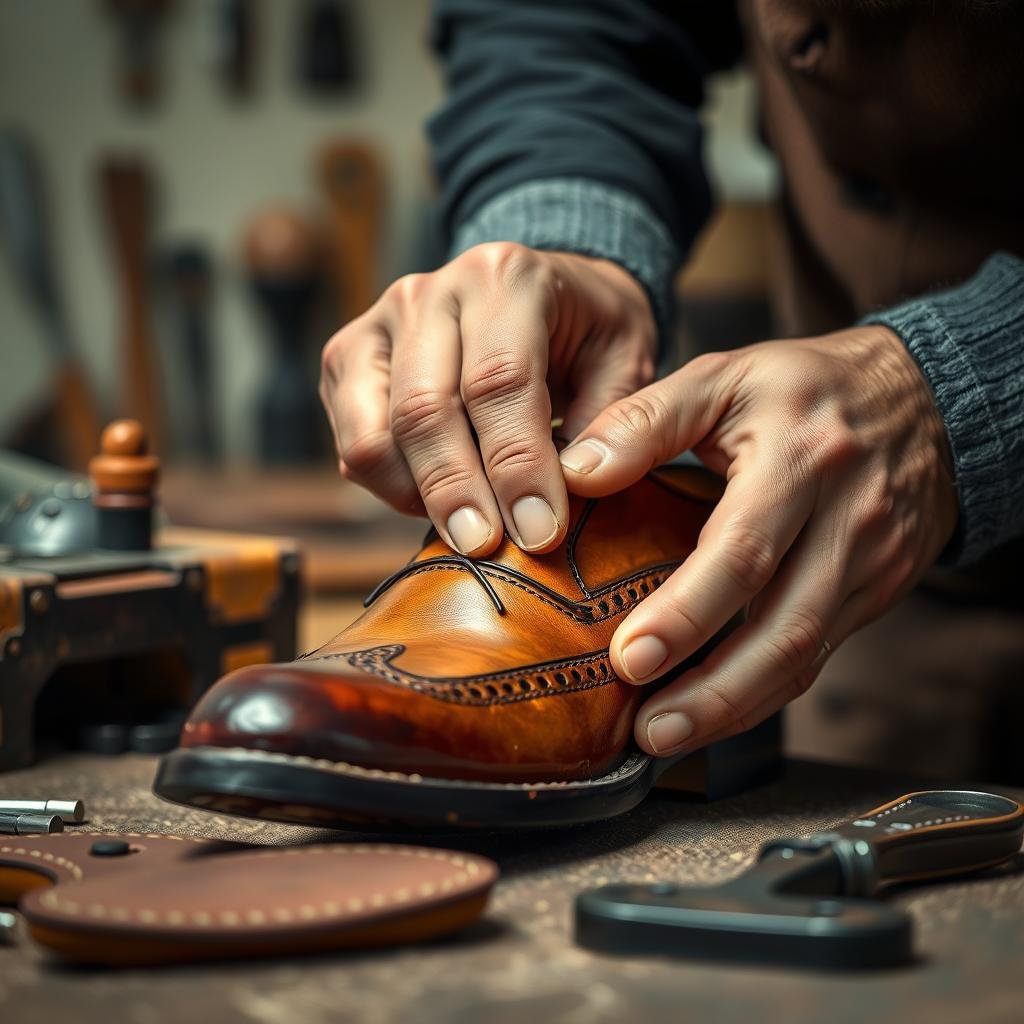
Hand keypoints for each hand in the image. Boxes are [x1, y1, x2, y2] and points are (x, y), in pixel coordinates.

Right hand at [320, 244, 655, 555]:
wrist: (537, 292)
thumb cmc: (587, 333)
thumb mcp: (628, 358)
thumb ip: (613, 418)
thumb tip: (578, 484)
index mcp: (506, 277)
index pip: (499, 380)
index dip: (517, 465)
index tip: (540, 531)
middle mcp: (430, 291)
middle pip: (425, 408)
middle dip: (458, 492)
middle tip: (489, 550)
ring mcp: (378, 323)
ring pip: (373, 432)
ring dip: (418, 497)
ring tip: (470, 528)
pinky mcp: (347, 360)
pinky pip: (354, 445)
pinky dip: (391, 488)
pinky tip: (442, 499)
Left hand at [558, 326, 957, 756]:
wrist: (924, 403)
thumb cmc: (807, 388)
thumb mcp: (725, 376)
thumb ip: (647, 419)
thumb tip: (576, 472)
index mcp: (800, 460)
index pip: (742, 553)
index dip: (686, 615)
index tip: (627, 660)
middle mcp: (846, 522)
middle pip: (783, 629)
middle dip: (712, 692)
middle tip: (646, 731)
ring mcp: (870, 565)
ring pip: (804, 657)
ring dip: (733, 708)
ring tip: (666, 736)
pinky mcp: (877, 593)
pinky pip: (818, 655)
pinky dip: (762, 691)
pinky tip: (713, 709)